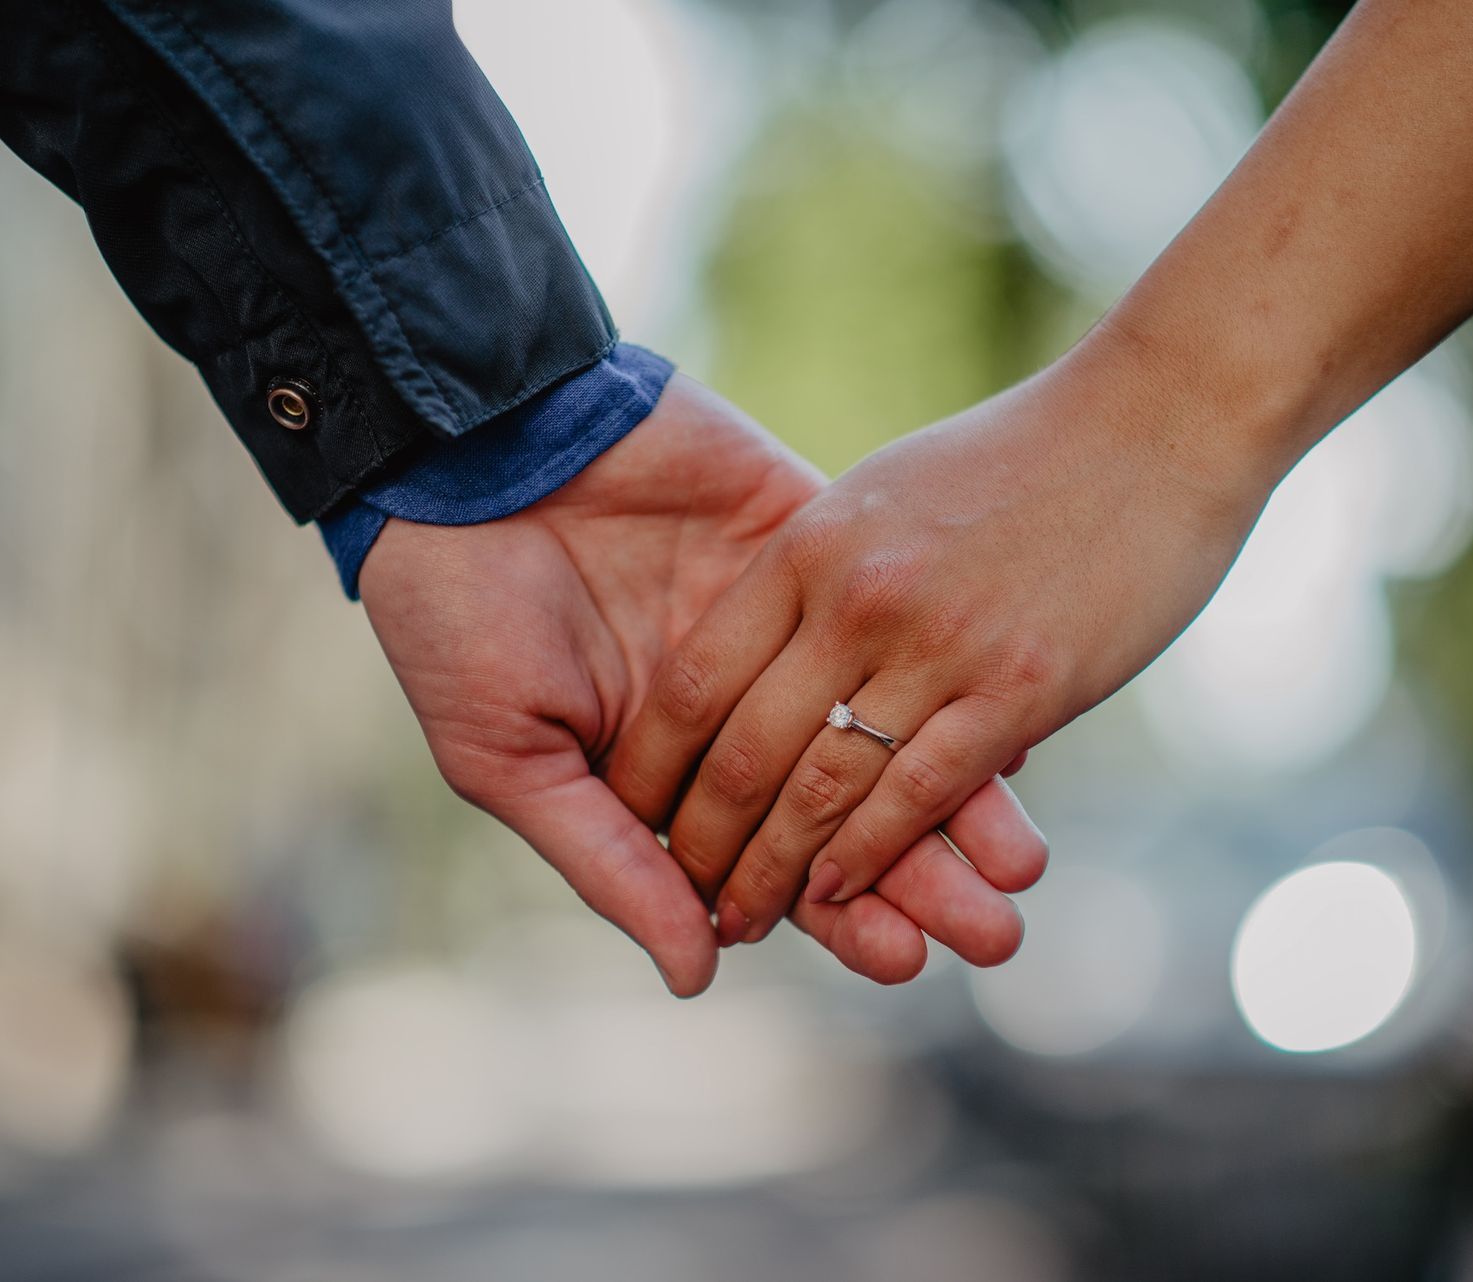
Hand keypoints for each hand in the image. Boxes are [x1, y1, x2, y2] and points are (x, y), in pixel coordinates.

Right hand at [360, 376, 1046, 995]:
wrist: (457, 452)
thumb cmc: (454, 619)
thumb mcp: (512, 758)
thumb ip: (611, 860)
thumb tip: (699, 973)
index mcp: (673, 774)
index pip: (775, 861)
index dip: (837, 914)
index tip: (900, 957)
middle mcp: (743, 711)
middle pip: (852, 809)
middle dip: (921, 875)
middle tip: (993, 930)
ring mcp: (784, 625)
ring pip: (886, 722)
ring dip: (954, 793)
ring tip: (1018, 858)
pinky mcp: (807, 538)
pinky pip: (892, 609)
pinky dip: (949, 661)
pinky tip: (1009, 720)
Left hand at [608, 344, 1271, 944]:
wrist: (1159, 419)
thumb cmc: (1024, 456)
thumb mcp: (890, 493)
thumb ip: (826, 571)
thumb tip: (782, 652)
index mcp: (810, 542)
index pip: (695, 679)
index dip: (654, 765)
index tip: (635, 815)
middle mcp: (857, 596)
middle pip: (744, 749)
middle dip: (702, 842)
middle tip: (685, 897)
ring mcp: (938, 643)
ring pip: (825, 789)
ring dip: (774, 871)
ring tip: (741, 921)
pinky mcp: (1020, 687)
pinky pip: (918, 795)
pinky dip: (868, 858)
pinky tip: (837, 897)